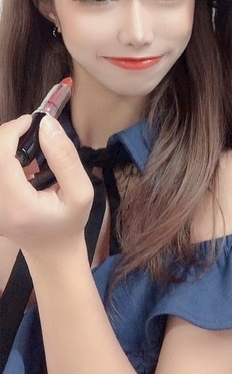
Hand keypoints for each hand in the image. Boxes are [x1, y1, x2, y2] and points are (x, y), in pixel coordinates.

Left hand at [0, 114, 92, 260]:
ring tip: (30, 147)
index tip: (33, 122)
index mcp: (17, 205)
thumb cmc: (69, 222)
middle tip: (33, 131)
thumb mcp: (81, 192)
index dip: (11, 132)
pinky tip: (22, 161)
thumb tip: (47, 125)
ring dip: (6, 145)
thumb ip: (65, 158)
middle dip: (8, 135)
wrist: (52, 251)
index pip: (1, 157)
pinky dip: (5, 156)